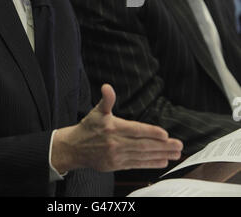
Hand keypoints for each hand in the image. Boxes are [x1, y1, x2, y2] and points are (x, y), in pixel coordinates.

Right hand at [52, 84, 182, 172]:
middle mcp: (116, 143)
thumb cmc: (88, 127)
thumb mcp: (96, 110)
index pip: (135, 130)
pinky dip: (150, 164)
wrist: (74, 148)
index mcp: (113, 128)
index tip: (165, 134)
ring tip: (175, 153)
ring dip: (160, 155)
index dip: (150, 132)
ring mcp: (117, 156)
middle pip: (143, 145)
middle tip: (178, 145)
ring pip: (142, 156)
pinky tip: (163, 161)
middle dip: (162, 146)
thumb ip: (106, 99)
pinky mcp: (117, 165)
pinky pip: (136, 165)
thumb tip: (107, 87)